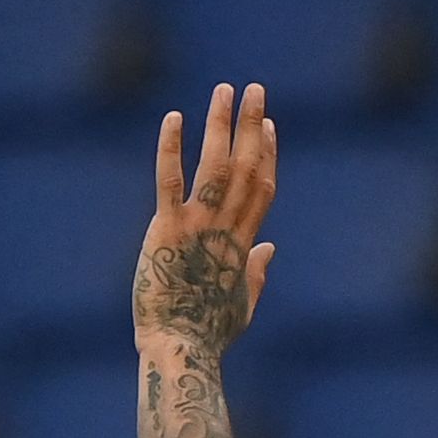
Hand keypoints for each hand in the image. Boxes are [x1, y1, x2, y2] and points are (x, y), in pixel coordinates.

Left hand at [137, 82, 279, 356]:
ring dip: (220, 124)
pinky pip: (169, 181)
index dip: (268, 152)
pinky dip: (172, 148)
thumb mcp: (243, 305)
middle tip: (254, 88)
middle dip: (250, 125)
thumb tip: (270, 250)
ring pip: (215, 165)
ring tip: (224, 90)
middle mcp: (226, 228)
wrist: (181, 349)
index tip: (268, 123)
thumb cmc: (209, 336)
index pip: (263, 187)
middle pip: (245, 166)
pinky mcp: (166, 230)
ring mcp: (197, 227)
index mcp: (244, 243)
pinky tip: (174, 118)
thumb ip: (258, 273)